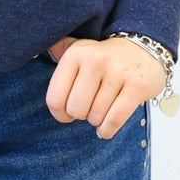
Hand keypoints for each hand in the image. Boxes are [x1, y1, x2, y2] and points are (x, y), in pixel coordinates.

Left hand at [43, 35, 164, 138]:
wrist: (144, 49)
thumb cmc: (106, 58)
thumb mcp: (81, 50)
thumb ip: (59, 51)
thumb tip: (36, 52)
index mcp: (76, 54)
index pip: (55, 98)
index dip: (59, 113)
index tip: (67, 113)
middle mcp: (95, 60)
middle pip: (75, 110)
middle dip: (81, 115)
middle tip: (89, 108)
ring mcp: (117, 72)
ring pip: (96, 116)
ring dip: (97, 120)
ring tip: (102, 110)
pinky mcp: (137, 86)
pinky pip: (115, 120)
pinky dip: (108, 130)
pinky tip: (106, 128)